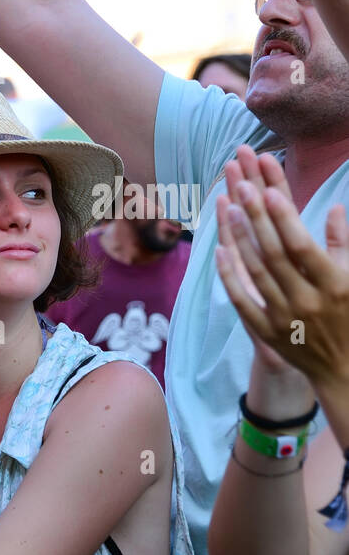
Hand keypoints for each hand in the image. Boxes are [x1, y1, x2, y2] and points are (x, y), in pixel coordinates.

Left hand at [215, 145, 348, 392]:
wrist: (342, 369)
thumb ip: (342, 245)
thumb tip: (334, 209)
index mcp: (334, 285)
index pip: (302, 246)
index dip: (284, 217)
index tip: (268, 189)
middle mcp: (307, 300)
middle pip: (274, 252)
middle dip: (256, 216)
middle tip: (241, 184)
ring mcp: (283, 316)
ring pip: (255, 272)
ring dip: (239, 237)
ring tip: (229, 204)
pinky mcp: (266, 330)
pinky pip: (242, 300)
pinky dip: (229, 275)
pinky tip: (218, 250)